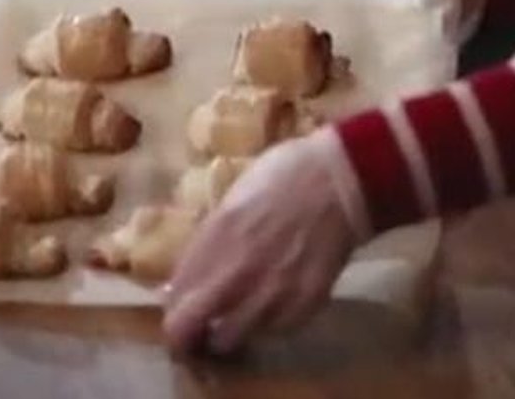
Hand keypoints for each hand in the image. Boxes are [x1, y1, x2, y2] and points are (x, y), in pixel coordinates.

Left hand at [162, 128, 372, 354]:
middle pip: (188, 327)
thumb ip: (207, 240)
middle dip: (184, 333)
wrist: (343, 179)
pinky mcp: (305, 303)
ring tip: (232, 322)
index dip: (171, 305)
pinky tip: (268, 309)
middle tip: (193, 331)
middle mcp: (237, 270)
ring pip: (229, 339)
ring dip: (224, 333)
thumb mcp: (233, 198)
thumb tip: (184, 275)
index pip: (174, 293)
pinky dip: (265, 325)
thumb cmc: (285, 175)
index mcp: (214, 237)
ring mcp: (272, 291)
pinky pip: (273, 331)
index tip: (177, 306)